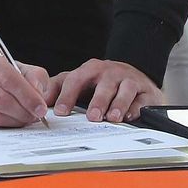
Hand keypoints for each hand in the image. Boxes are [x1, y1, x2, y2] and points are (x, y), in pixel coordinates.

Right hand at [0, 36, 49, 126]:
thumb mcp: (8, 62)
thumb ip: (32, 74)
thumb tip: (38, 93)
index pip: (8, 77)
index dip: (28, 96)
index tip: (40, 107)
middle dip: (22, 111)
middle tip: (33, 117)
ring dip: (11, 120)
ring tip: (22, 119)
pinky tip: (4, 120)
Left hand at [44, 59, 160, 123]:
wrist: (134, 76)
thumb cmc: (101, 82)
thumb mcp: (79, 81)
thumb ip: (58, 88)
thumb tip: (40, 100)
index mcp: (90, 70)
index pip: (75, 80)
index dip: (67, 96)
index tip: (60, 112)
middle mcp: (110, 73)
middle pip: (103, 85)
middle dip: (97, 101)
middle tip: (92, 117)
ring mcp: (130, 81)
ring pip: (124, 91)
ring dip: (118, 104)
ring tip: (112, 118)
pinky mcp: (146, 92)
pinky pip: (143, 100)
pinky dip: (137, 108)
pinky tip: (131, 116)